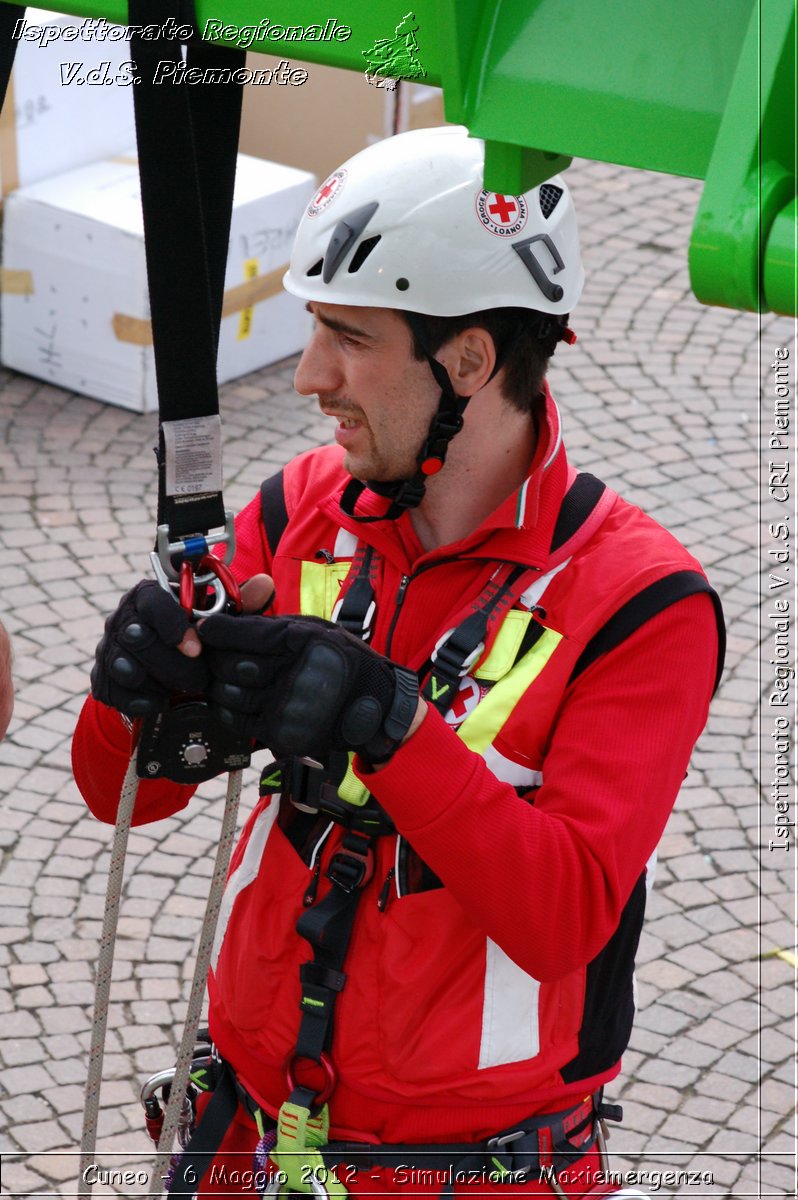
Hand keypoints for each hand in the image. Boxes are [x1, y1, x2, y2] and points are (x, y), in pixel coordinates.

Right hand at [90, 576, 274, 718]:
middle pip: (138, 636)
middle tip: (199, 678)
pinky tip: (159, 700)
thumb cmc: (195, 639)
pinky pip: (115, 692)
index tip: (195, 647)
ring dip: (159, 681)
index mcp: (149, 596)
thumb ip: (240, 603)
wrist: (165, 672)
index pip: (151, 601)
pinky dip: (141, 700)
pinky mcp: (103, 678)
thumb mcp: (218, 620)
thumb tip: (265, 584)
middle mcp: (124, 619)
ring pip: (125, 666)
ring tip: (180, 687)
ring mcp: (110, 649)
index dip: (172, 623)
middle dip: (173, 663)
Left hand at [199, 613, 419, 763]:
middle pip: (228, 664)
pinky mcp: (279, 733)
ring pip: (226, 694)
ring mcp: (284, 707)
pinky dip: (227, 710)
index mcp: (300, 641)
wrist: (373, 706)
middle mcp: (291, 673)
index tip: (205, 628)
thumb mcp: (315, 629)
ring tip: (225, 677)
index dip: (217, 630)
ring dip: (218, 685)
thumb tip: (228, 617)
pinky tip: (234, 700)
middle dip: (214, 657)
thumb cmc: (344, 662)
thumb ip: (272, 623)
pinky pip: (235, 721)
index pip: (242, 632)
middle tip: (212, 653)